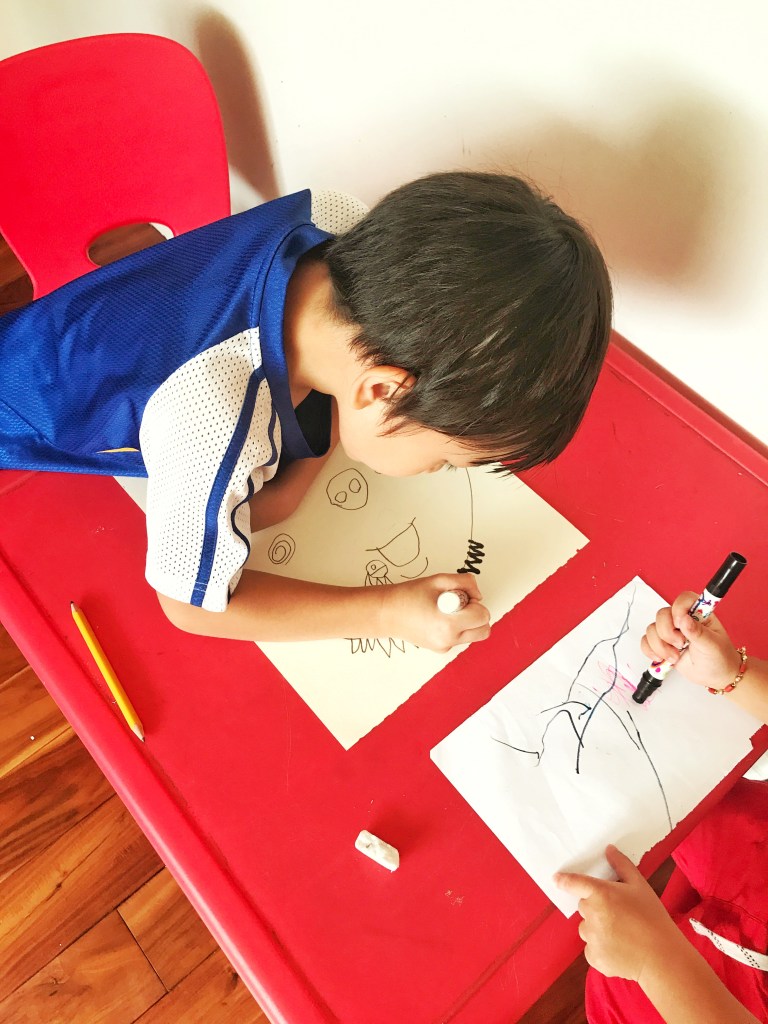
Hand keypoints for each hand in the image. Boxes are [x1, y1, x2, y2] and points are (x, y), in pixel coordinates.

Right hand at [379, 573, 490, 651]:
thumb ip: (465, 583)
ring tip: (449, 612)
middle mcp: (448, 639)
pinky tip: (440, 619)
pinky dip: (457, 628)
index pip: (482, 616)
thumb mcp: (438, 580)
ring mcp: (444, 646)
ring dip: (469, 622)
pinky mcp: (440, 649)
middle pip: (484, 630)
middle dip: (477, 614)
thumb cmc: (409, 595)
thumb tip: (478, 595)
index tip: (462, 596)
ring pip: (474, 635)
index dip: (475, 602)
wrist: (387, 613)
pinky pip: (460, 638)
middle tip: (460, 604)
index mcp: (448, 623)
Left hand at [555, 845, 685, 983]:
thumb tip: (609, 849)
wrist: (662, 957)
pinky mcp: (594, 957)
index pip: (574, 883)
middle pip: (585, 907)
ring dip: (598, 929)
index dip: (564, 880)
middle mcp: (591, 914)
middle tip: (619, 914)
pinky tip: (620, 949)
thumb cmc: (652, 918)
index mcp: (600, 894)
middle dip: (597, 908)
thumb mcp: (640, 886)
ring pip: (587, 928)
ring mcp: (591, 938)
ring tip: (622, 934)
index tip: (556, 879)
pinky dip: (601, 949)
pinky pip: (591, 949)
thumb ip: (621, 865)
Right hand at [641, 590, 742, 691]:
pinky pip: (646, 641)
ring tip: (675, 656)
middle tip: (681, 644)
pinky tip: (663, 658)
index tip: (680, 624)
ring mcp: (671, 632)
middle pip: (662, 614)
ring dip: (660, 646)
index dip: (678, 608)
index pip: (684, 599)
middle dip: (667, 633)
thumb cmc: (719, 658)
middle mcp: (683, 620)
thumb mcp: (712, 646)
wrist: (715, 677)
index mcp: (699, 614)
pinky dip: (651, 651)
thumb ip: (698, 632)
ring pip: (652, 629)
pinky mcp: (662, 644)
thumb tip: (684, 619)